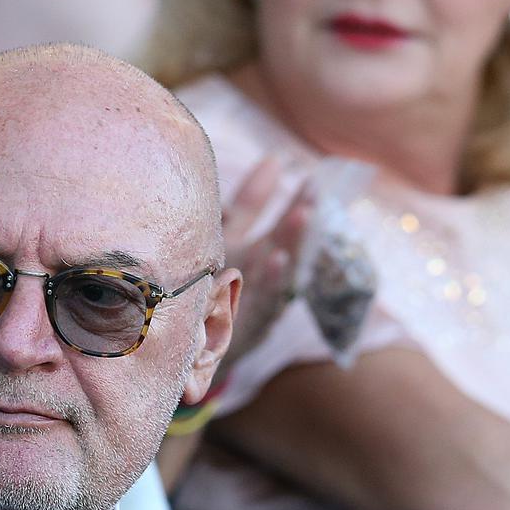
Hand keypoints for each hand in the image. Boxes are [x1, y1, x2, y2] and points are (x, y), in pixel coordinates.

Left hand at [221, 156, 310, 372]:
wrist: (194, 349)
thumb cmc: (215, 287)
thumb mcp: (227, 240)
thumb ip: (250, 204)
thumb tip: (274, 160)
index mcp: (259, 255)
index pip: (281, 223)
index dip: (297, 201)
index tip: (314, 177)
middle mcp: (262, 279)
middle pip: (284, 244)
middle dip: (300, 218)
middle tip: (315, 192)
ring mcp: (257, 303)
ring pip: (279, 271)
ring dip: (290, 244)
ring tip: (302, 215)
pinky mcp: (249, 326)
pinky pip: (263, 303)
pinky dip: (273, 282)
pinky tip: (277, 260)